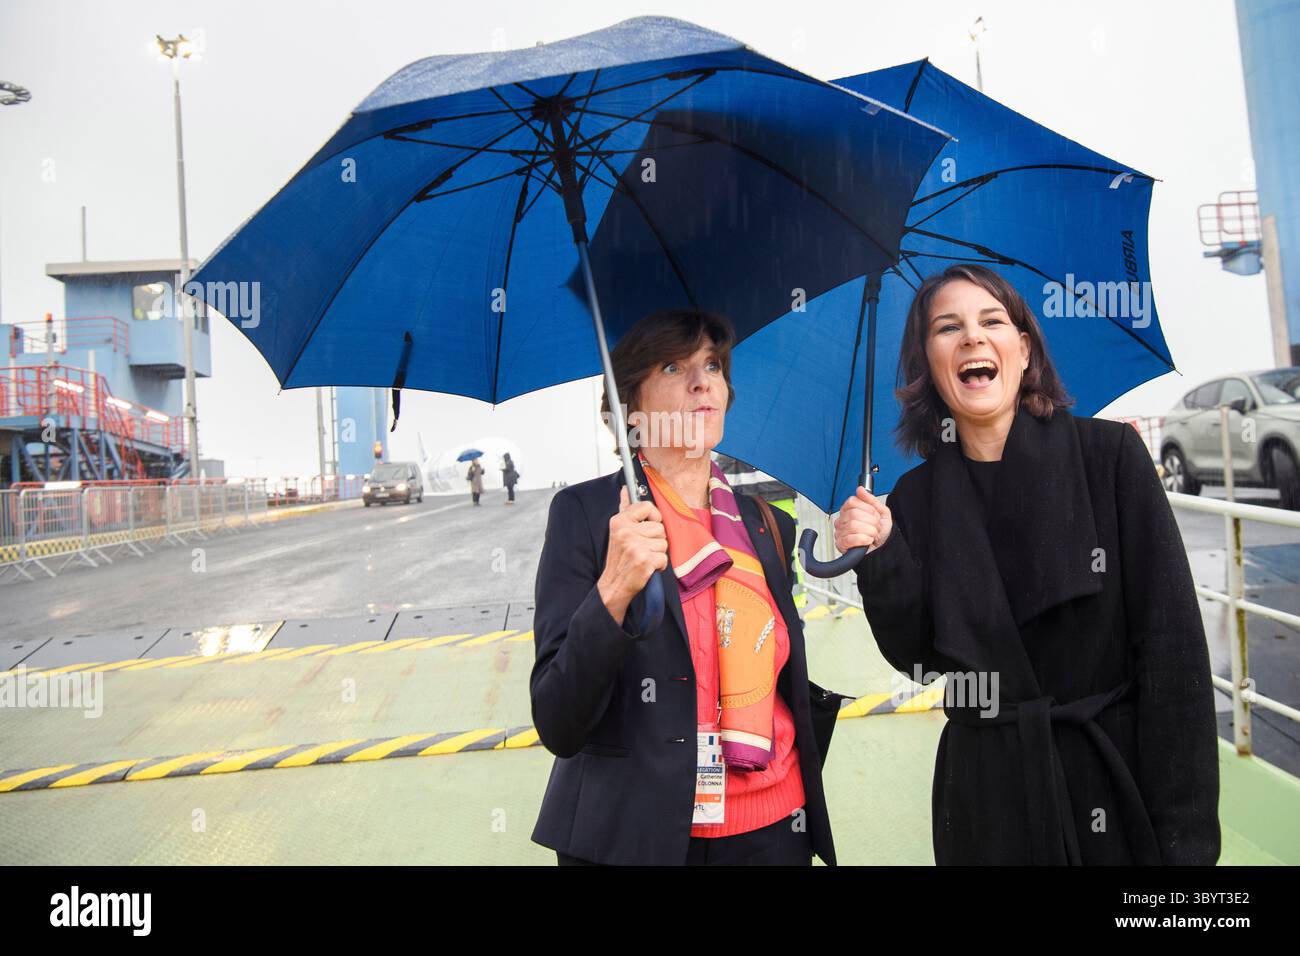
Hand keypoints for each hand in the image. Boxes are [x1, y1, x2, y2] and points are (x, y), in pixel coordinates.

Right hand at [597, 485, 668, 623]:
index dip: (653, 517)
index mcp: (619, 521)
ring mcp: (635, 546)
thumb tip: (626, 489)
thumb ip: (624, 508)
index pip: (647, 506)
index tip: (647, 526)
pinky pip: (664, 558)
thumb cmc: (619, 557)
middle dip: (655, 540)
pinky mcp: (644, 560)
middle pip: (659, 527)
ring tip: (644, 557)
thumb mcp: (617, 530)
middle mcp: (626, 532)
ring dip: (658, 553)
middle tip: (642, 548)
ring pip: (664, 543)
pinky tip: (647, 567)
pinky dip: (659, 565)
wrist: (614, 584)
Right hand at [833, 486, 892, 552]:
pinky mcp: (841, 544)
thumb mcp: (881, 513)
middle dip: (871, 521)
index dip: (867, 508)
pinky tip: (868, 541)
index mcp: (850, 510)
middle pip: (854, 513)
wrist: (884, 550)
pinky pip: (850, 538)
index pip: (852, 501)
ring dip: (869, 531)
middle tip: (875, 527)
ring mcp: (840, 532)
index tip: (874, 515)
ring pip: (853, 525)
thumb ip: (871, 500)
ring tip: (872, 535)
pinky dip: (863, 539)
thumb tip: (860, 489)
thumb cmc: (882, 533)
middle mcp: (843, 520)